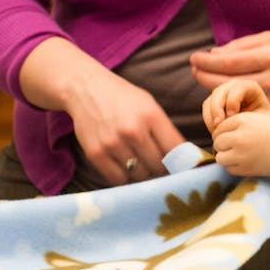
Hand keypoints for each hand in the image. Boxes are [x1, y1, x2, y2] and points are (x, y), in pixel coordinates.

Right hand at [19, 37, 182, 185]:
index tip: (182, 165)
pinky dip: (125, 178)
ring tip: (143, 164)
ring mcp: (113, 144)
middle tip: (161, 165)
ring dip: (144, 174)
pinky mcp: (95, 154)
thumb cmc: (124, 99)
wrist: (86, 90)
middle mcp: (133, 131)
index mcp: (152, 116)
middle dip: (163, 168)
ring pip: (140, 175)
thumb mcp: (150, 106)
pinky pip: (118, 179)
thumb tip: (183, 159)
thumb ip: (165, 130)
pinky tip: (127, 168)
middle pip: (159, 166)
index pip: (176, 150)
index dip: (182, 161)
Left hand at [191, 31, 269, 116]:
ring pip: (232, 99)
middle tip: (195, 69)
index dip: (205, 61)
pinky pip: (245, 109)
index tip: (194, 58)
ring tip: (208, 80)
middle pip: (226, 82)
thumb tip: (213, 54)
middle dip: (203, 75)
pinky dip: (232, 102)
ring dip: (214, 90)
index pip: (228, 61)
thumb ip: (243, 45)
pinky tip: (227, 94)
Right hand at [202, 78, 269, 133]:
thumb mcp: (260, 119)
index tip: (233, 116)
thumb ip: (248, 115)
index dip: (233, 101)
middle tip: (218, 124)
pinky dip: (209, 119)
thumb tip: (230, 117)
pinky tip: (215, 129)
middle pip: (220, 92)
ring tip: (217, 130)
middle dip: (217, 108)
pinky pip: (206, 108)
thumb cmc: (261, 124)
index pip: (238, 88)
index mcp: (250, 87)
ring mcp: (223, 93)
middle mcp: (235, 86)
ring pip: (211, 100)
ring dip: (211, 115)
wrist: (257, 129)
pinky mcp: (214, 102)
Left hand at [209, 108, 269, 176]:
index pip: (221, 126)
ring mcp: (241, 155)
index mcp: (244, 120)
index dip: (225, 130)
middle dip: (224, 143)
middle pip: (218, 141)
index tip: (231, 133)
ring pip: (220, 156)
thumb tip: (241, 119)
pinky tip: (244, 162)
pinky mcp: (246, 169)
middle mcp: (239, 137)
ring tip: (236, 154)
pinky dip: (233, 166)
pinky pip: (229, 168)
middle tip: (233, 145)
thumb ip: (253, 116)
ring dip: (226, 155)